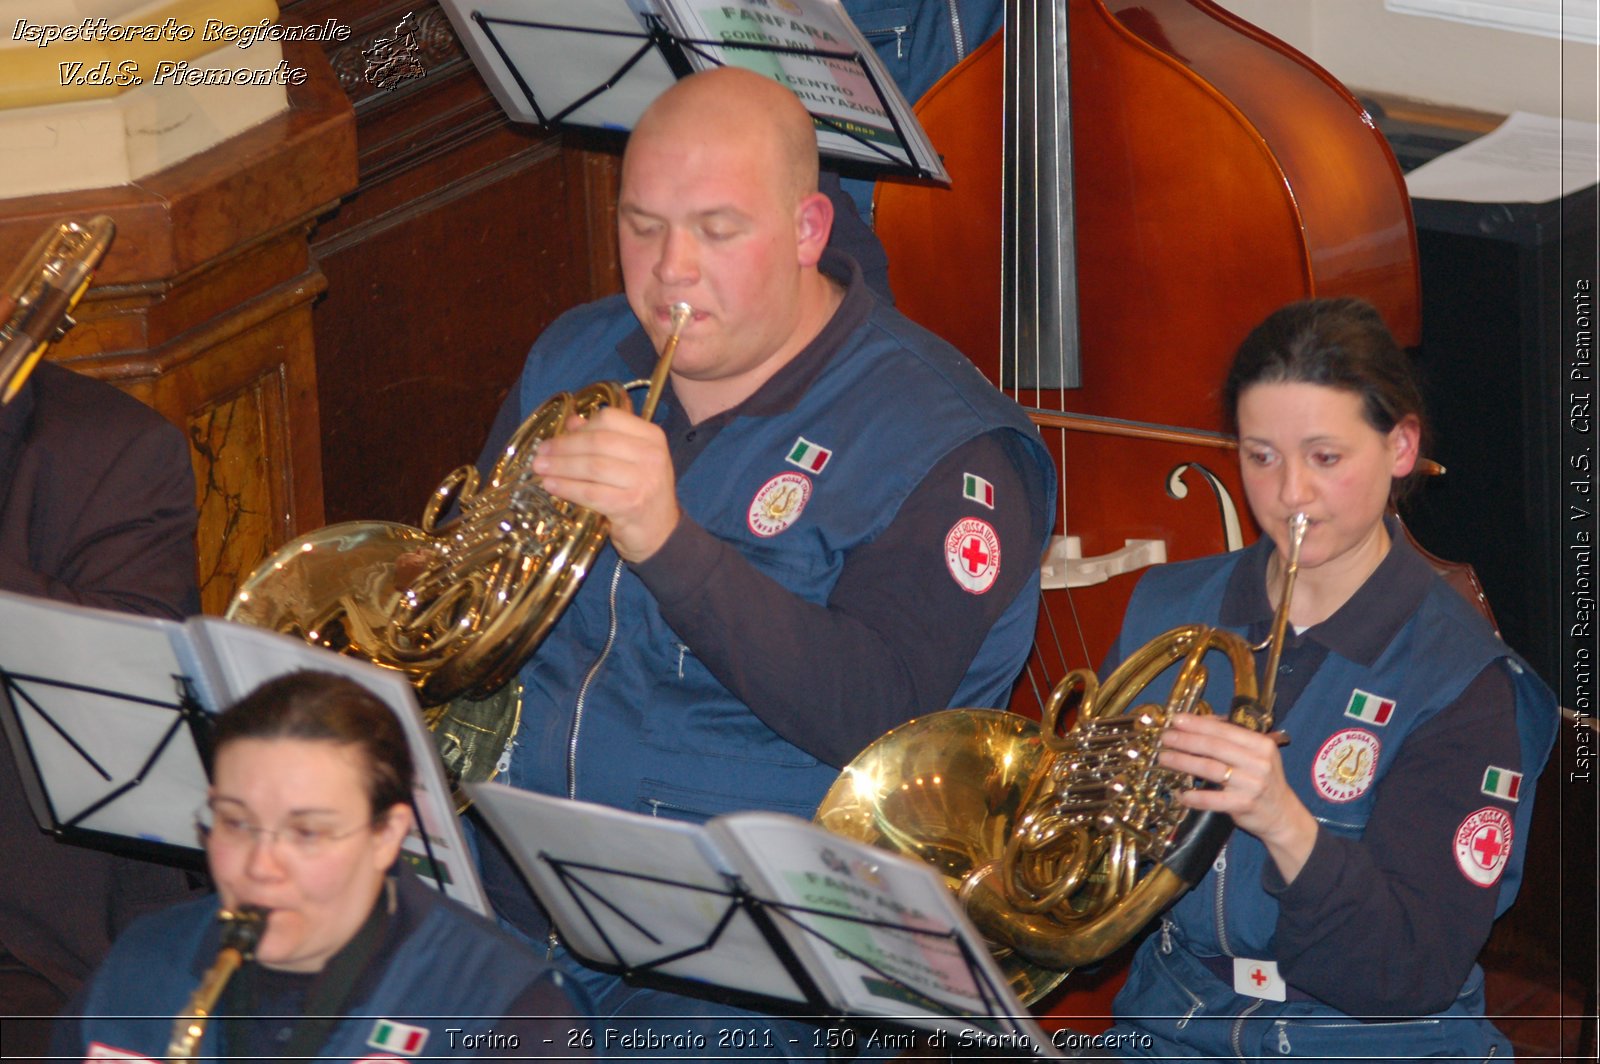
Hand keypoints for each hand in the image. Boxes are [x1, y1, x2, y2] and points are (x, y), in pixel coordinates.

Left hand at [529, 407, 680, 562]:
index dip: (580, 427)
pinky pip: (590, 492)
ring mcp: (643, 480)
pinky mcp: (630, 504)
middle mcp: (652, 455)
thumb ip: (604, 438)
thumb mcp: (630, 460)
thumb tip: (572, 422)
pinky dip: (567, 488)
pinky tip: (551, 486)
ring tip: (540, 468)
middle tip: (540, 453)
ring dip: (561, 466)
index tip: (558, 437)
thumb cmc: (642, 493)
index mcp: (652, 436)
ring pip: (592, 466)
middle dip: (563, 447)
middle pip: (598, 441)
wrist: (662, 534)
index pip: (610, 419)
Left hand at [1158, 711, 1318, 883]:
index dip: (1198, 724)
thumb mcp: (1256, 755)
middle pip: (1215, 747)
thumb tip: (1201, 721)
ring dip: (1183, 762)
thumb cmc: (1263, 780)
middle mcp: (1259, 762)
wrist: (1283, 815)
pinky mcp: (1244, 805)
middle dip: (1186, 740)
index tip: (1176, 719)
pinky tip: (1180, 793)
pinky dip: (1194, 796)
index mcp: (1261, 745)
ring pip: (1210, 769)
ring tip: (1164, 758)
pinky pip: (1213, 799)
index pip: (1224, 730)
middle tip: (1165, 737)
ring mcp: (1252, 784)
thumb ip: (1232, 739)